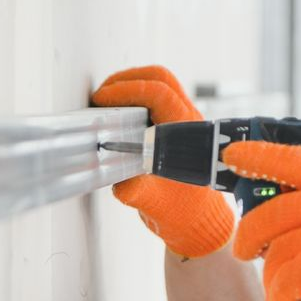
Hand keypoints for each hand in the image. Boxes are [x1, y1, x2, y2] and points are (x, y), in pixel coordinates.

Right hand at [91, 65, 233, 257]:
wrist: (198, 222)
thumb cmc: (184, 212)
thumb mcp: (156, 204)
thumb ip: (137, 193)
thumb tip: (120, 183)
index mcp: (187, 133)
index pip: (158, 94)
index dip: (127, 90)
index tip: (102, 99)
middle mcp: (189, 121)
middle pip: (161, 78)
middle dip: (127, 79)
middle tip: (102, 94)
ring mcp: (184, 122)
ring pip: (160, 85)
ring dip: (131, 85)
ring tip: (106, 101)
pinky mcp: (176, 128)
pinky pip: (157, 100)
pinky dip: (135, 98)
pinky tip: (117, 114)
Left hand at [225, 139, 300, 300]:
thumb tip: (285, 212)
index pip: (296, 160)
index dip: (259, 157)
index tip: (232, 157)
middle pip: (268, 215)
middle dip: (249, 239)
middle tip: (246, 253)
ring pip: (273, 256)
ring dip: (272, 282)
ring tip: (281, 297)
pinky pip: (281, 287)